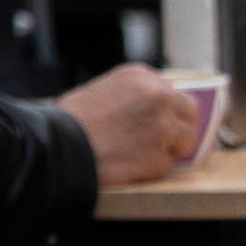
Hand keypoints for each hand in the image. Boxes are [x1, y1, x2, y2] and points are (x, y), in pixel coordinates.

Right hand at [56, 65, 198, 185]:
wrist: (56, 146)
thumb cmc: (69, 122)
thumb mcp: (102, 91)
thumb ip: (132, 96)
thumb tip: (153, 111)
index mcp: (142, 76)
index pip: (172, 91)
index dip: (168, 109)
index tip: (160, 120)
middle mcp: (159, 96)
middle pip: (190, 111)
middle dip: (180, 126)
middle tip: (165, 140)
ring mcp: (163, 126)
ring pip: (186, 139)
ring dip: (169, 148)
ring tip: (140, 153)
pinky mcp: (160, 155)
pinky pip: (167, 164)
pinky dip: (152, 168)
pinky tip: (128, 164)